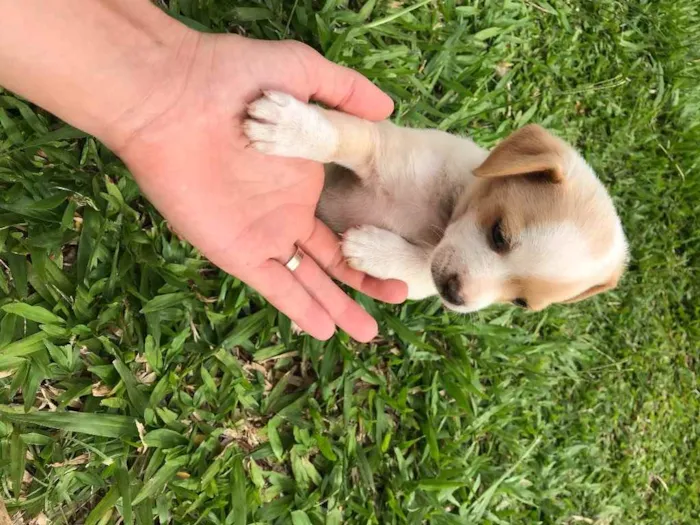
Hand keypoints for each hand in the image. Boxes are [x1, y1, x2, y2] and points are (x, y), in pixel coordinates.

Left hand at [114, 34, 407, 341]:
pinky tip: (323, 330)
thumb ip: (345, 90)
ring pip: (308, 280)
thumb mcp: (300, 71)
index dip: (369, 239)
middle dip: (364, 282)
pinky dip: (299, 309)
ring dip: (337, 306)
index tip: (400, 254)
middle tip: (400, 297)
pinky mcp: (238, 251)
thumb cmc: (232, 79)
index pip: (340, 220)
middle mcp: (285, 213)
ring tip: (367, 333)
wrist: (171, 98)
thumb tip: (388, 108)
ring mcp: (263, 234)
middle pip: (332, 259)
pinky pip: (275, 286)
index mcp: (302, 179)